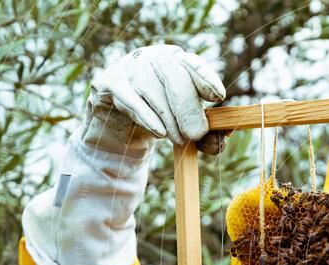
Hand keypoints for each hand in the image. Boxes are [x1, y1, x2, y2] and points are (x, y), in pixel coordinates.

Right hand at [81, 45, 227, 154]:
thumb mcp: (186, 130)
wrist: (119, 133)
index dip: (205, 78)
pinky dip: (145, 115)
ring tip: (179, 140)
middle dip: (186, 106)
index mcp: (177, 62)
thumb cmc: (160, 123)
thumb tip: (222, 142)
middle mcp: (152, 57)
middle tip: (195, 134)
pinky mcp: (107, 81)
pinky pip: (127, 96)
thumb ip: (205, 137)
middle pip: (171, 73)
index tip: (219, 96)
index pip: (192, 64)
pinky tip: (159, 132)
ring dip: (167, 117)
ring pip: (149, 86)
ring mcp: (127, 66)